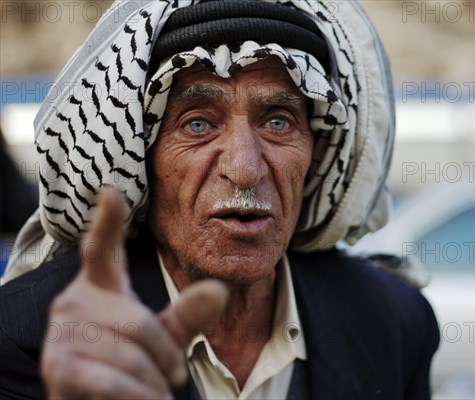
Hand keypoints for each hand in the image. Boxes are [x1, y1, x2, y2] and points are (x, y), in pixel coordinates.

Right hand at [41, 187, 227, 398]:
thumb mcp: (162, 339)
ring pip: (131, 354)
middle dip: (165, 356)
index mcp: (99, 287)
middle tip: (173, 376)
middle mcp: (74, 302)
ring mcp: (62, 334)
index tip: (111, 191)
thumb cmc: (127, 368)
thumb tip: (219, 289)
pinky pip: (113, 381)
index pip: (102, 248)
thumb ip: (187, 315)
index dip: (108, 220)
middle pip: (139, 322)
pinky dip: (138, 397)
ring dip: (152, 382)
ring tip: (154, 392)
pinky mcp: (59, 367)